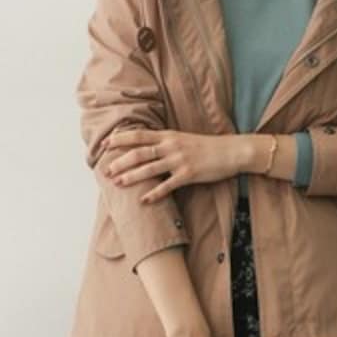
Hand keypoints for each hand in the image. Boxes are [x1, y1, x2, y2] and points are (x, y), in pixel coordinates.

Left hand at [101, 129, 246, 203]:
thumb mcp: (183, 139)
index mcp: (168, 136)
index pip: (138, 135)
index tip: (105, 143)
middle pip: (139, 152)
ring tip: (118, 183)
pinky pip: (167, 185)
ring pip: (150, 168)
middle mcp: (171, 146)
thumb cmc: (206, 147)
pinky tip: (144, 200)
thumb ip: (164, 143)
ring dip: (132, 176)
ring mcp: (179, 160)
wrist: (231, 151)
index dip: (120, 139)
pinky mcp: (189, 174)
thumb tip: (146, 149)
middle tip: (106, 170)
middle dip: (121, 161)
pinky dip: (154, 193)